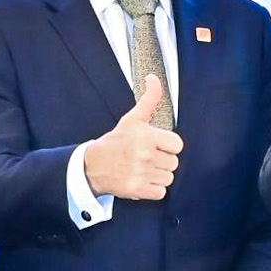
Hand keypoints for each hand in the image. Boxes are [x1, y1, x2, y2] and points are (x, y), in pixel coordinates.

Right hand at [81, 75, 182, 204]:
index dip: (168, 146)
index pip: (177, 145)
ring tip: (144, 169)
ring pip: (169, 178)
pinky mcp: (138, 190)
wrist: (93, 166)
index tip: (157, 146)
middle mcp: (145, 155)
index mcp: (147, 136)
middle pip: (174, 162)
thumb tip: (154, 78)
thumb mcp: (132, 118)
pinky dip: (153, 189)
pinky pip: (161, 192)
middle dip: (162, 161)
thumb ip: (149, 99)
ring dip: (158, 176)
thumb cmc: (115, 142)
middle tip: (147, 158)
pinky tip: (142, 180)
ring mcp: (142, 173)